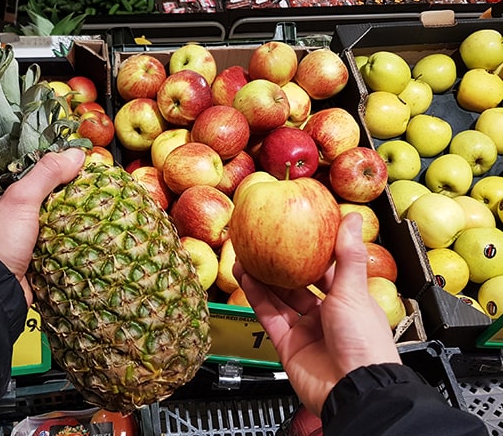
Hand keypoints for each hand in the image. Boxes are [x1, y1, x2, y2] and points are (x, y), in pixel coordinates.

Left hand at [0, 149, 85, 305]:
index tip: (70, 156)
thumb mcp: (20, 199)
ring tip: (89, 198)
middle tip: (84, 176)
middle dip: (58, 185)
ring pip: (43, 212)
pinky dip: (63, 230)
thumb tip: (76, 153)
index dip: (44, 158)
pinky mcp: (25, 251)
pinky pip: (49, 234)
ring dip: (63, 209)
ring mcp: (10, 231)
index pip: (19, 163)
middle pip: (34, 188)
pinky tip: (81, 224)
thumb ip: (46, 173)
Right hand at [233, 212, 400, 415]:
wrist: (354, 390)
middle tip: (262, 243)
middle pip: (298, 285)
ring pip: (279, 299)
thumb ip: (349, 255)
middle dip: (280, 265)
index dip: (312, 251)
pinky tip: (246, 278)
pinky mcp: (288, 345)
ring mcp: (306, 330)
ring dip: (262, 278)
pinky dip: (257, 297)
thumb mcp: (354, 291)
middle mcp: (327, 315)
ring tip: (246, 256)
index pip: (328, 270)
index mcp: (348, 301)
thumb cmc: (364, 342)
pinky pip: (269, 317)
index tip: (295, 231)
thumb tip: (351, 218)